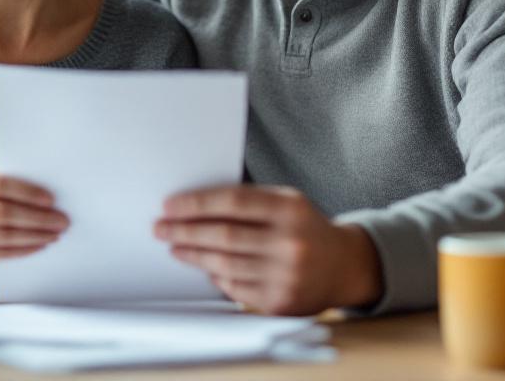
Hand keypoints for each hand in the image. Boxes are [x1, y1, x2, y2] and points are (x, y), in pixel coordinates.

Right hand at [0, 170, 68, 274]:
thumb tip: (45, 198)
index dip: (26, 192)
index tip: (51, 199)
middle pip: (4, 212)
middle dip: (38, 217)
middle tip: (62, 220)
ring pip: (5, 235)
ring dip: (35, 235)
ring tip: (55, 234)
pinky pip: (1, 253)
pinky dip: (24, 249)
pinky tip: (39, 245)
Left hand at [155, 184, 381, 315]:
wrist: (344, 266)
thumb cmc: (304, 227)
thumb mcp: (285, 202)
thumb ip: (247, 202)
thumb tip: (191, 206)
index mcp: (290, 209)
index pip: (232, 203)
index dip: (196, 204)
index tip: (168, 206)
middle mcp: (291, 242)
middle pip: (223, 236)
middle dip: (185, 231)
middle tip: (160, 228)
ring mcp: (286, 275)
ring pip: (224, 265)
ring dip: (193, 255)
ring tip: (175, 247)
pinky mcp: (281, 302)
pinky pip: (235, 288)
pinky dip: (216, 276)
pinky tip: (204, 267)